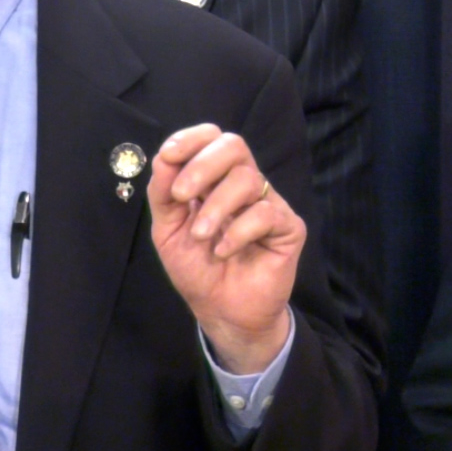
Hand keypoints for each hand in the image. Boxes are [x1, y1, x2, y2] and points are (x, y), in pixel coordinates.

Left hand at [147, 123, 304, 374]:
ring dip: (215, 207)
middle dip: (202, 165)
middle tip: (181, 195)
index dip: (191, 139)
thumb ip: (163, 194)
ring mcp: (268, 203)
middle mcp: (243, 185)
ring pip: (248, 179)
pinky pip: (266, 213)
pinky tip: (223, 251)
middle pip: (234, 145)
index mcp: (214, 179)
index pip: (212, 138)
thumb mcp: (167, 230)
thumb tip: (163, 158)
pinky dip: (237, 231)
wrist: (221, 312)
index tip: (168, 155)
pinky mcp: (288, 227)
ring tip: (201, 237)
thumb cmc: (196, 269)